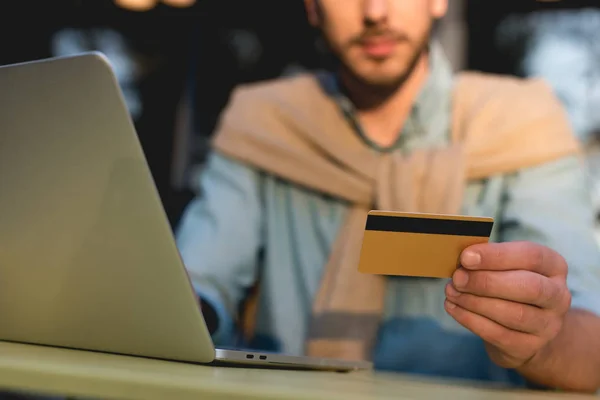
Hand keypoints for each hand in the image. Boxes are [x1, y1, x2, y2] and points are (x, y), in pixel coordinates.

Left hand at [444, 241, 571, 368]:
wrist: (524, 330)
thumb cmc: (509, 286)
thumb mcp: (507, 268)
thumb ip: (489, 261)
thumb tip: (462, 260)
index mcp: (554, 266)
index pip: (532, 256)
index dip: (497, 256)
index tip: (466, 257)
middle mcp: (558, 296)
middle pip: (529, 287)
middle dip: (487, 282)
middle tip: (457, 278)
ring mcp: (548, 325)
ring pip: (514, 314)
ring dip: (475, 302)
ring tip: (451, 292)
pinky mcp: (530, 347)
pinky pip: (499, 334)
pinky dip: (470, 320)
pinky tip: (453, 307)